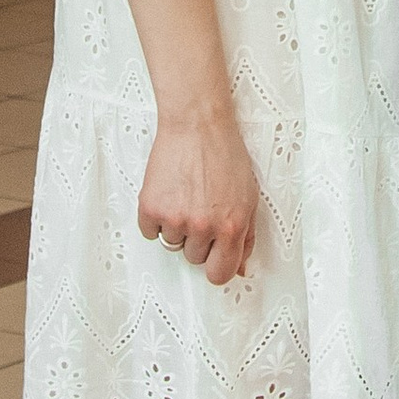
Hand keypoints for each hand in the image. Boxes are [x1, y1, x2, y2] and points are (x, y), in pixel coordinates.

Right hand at [136, 104, 259, 285]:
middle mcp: (203, 226)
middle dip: (198, 239)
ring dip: (176, 226)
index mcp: (231, 226)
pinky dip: (156, 218)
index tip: (213, 258)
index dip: (216, 266)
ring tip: (185, 195)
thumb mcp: (248, 197)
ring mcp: (175, 218)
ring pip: (172, 243)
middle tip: (200, 208)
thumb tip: (240, 268)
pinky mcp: (151, 207)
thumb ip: (246, 237)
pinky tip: (168, 194)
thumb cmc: (224, 154)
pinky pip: (149, 231)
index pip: (221, 273)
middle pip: (194, 258)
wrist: (196, 124)